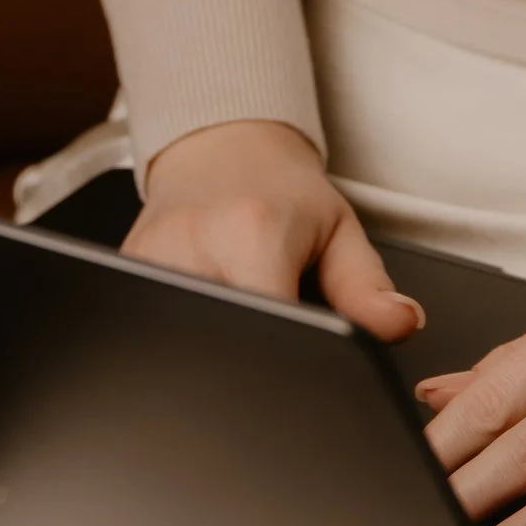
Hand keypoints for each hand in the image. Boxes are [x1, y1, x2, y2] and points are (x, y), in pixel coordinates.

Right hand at [125, 119, 419, 341]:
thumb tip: (401, 326)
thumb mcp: (339, 231)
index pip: (267, 324)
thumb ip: (369, 289)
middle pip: (218, 341)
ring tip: (240, 329)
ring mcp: (145, 261)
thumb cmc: (281, 192)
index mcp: (249, 232)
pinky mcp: (124, 274)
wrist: (220, 148)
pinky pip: (154, 324)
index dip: (288, 363)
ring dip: (215, 348)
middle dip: (250, 364)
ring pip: (182, 339)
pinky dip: (186, 334)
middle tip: (275, 354)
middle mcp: (188, 245)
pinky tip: (207, 322)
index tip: (305, 377)